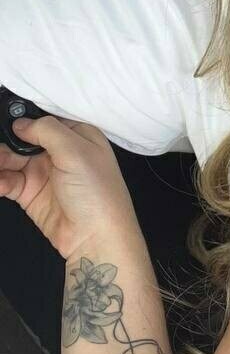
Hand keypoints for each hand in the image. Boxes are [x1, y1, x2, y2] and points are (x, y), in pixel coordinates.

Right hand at [0, 116, 141, 263]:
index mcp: (77, 135)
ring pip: (9, 158)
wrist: (94, 238)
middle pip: (22, 137)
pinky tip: (1, 184)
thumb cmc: (97, 193)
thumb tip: (20, 123)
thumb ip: (47, 130)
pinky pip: (6, 180)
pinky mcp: (29, 193)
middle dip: (6, 141)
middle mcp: (59, 151)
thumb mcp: (77, 152)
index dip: (24, 116)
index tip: (4, 115)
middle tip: (1, 153)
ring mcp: (43, 172)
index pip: (45, 117)